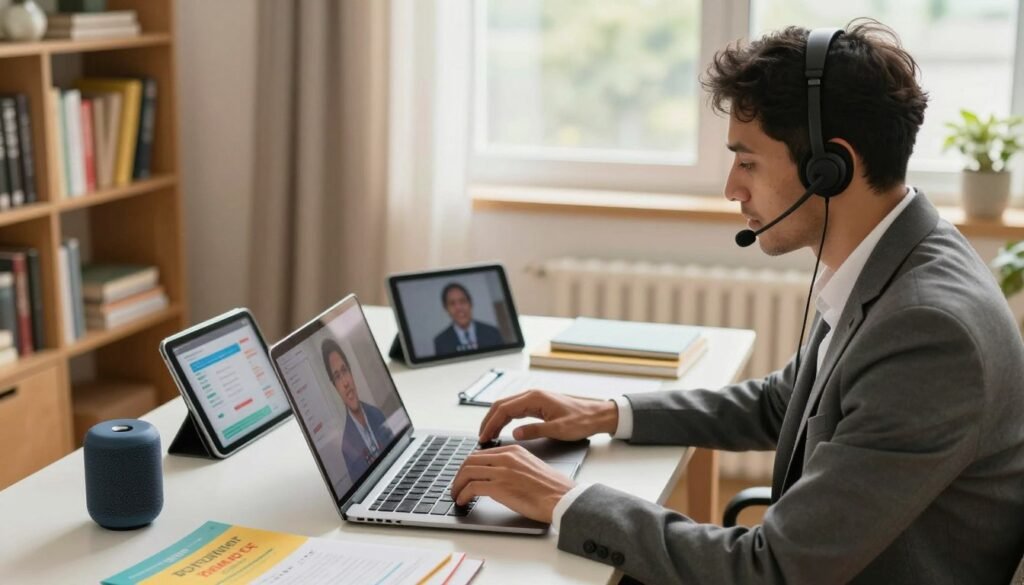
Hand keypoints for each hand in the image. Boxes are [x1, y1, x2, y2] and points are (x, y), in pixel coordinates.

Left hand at [450, 445, 573, 522]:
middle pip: (470, 460)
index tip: (465, 476)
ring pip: (467, 472)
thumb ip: (513, 466)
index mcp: (514, 451)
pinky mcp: (499, 487)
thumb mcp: (531, 467)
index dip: (469, 466)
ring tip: (456, 495)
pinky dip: (463, 494)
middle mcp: (506, 457)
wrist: (562, 498)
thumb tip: (498, 476)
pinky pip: (472, 488)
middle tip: (457, 485)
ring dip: (457, 485)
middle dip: (459, 474)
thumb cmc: (552, 489)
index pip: (482, 453)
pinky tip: (463, 501)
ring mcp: (502, 471)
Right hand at [478, 389, 618, 442]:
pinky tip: (502, 429)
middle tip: (481, 438)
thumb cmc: (581, 421)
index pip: (504, 409)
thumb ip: (535, 431)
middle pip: (501, 405)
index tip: (484, 437)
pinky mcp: (537, 405)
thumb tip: (515, 434)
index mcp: (534, 398)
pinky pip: (515, 410)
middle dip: (488, 421)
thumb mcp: (558, 429)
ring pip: (506, 407)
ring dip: (495, 420)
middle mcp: (531, 396)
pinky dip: (505, 419)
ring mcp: (534, 399)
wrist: (596, 415)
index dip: (491, 423)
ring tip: (488, 435)